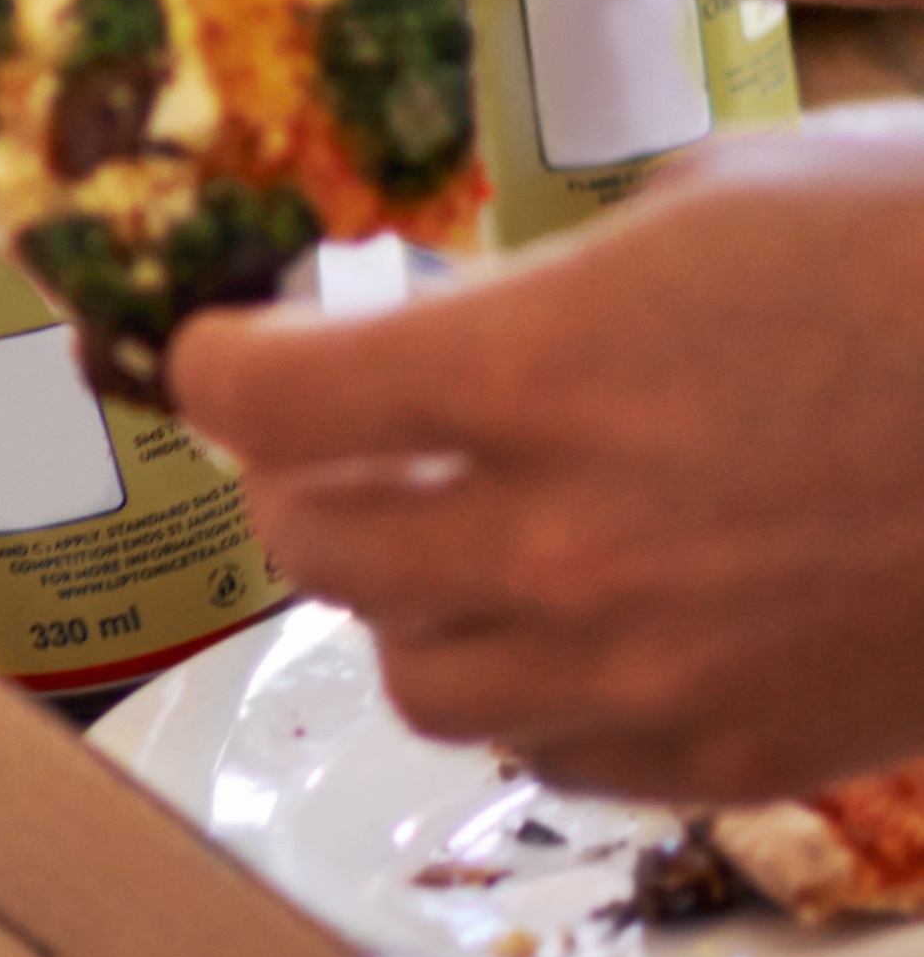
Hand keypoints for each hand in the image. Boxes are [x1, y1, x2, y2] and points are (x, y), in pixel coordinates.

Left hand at [173, 132, 923, 800]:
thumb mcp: (715, 199)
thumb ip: (553, 275)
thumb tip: (456, 309)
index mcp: (543, 371)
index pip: (261, 401)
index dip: (215, 363)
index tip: (223, 344)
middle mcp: (568, 539)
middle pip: (314, 548)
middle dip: (302, 479)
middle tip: (331, 436)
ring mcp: (653, 667)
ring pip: (412, 677)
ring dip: (405, 599)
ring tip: (450, 531)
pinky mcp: (741, 752)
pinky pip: (550, 757)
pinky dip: (528, 694)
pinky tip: (574, 619)